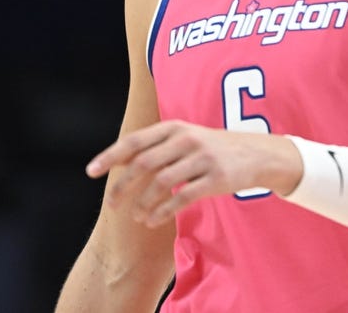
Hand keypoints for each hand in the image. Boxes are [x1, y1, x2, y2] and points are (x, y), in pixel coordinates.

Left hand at [85, 120, 300, 227]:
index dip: (110, 156)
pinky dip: (162, 211)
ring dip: (143, 203)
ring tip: (136, 216)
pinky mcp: (215, 178)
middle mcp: (185, 139)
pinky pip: (182, 198)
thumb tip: (118, 162)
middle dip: (123, 186)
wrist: (256, 154)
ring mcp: (201, 158)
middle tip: (112, 204)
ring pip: (161, 183)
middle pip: (143, 164)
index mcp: (173, 127)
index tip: (91, 172)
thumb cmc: (210, 148)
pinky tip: (152, 220)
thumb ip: (155, 147)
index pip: (134, 141)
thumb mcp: (184, 137)